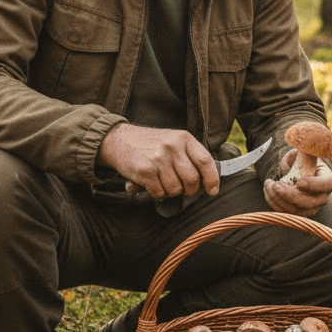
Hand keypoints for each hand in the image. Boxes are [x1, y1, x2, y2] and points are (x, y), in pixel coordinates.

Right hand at [98, 124, 218, 199]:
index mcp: (183, 138)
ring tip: (162, 181)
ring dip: (170, 192)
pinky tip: (151, 183)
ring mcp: (158, 158)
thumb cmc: (149, 144)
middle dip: (189, 190)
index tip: (212, 190)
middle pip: (192, 179)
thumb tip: (207, 180)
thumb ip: (189, 156)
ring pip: (175, 189)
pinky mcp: (145, 170)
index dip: (212, 178)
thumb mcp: (172, 141)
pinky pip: (159, 193)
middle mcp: (172, 146)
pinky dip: (157, 193)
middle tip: (182, 189)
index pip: (205, 161)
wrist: (118, 140)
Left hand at [262, 150, 331, 216]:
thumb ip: (304, 147)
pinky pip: (286, 213)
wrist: (301, 173)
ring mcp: (310, 208)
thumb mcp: (305, 152)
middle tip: (275, 184)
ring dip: (278, 199)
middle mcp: (322, 197)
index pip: (325, 185)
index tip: (299, 181)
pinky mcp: (298, 212)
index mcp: (327, 180)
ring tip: (268, 184)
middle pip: (309, 203)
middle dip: (290, 195)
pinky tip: (267, 191)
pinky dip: (274, 203)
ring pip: (295, 210)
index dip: (313, 185)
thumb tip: (300, 140)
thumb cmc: (304, 160)